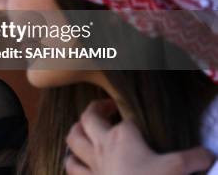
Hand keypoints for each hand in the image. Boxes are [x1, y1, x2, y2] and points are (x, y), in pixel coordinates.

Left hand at [64, 99, 214, 174]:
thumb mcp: (177, 169)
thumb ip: (193, 159)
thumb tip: (208, 155)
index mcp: (123, 136)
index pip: (124, 119)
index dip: (130, 118)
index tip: (138, 122)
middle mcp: (103, 146)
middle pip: (87, 119)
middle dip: (95, 110)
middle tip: (107, 108)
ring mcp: (93, 165)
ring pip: (73, 139)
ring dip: (77, 132)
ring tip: (85, 130)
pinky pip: (72, 168)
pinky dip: (73, 161)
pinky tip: (79, 161)